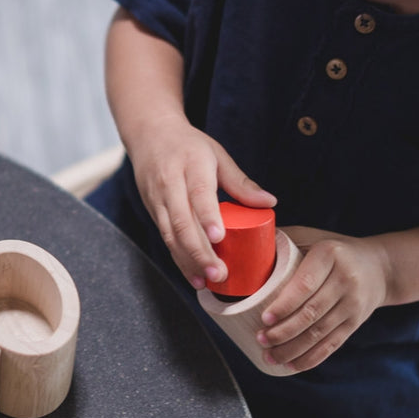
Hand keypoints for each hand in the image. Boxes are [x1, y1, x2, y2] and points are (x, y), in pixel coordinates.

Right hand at [130, 115, 275, 288]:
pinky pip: (165, 238)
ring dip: (188, 261)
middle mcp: (170, 184)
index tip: (220, 237)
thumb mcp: (217, 155)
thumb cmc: (189, 145)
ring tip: (206, 282)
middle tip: (219, 274)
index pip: (199, 194)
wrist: (149, 135)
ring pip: (170, 235)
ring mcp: (157, 199)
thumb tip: (270, 202)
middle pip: (182, 222)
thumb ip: (240, 182)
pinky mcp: (152, 211)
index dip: (208, 216)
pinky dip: (179, 259)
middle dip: (199, 251)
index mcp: (191, 165)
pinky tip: (194, 276)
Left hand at [258, 227, 391, 371]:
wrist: (379, 267)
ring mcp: (353, 304)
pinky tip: (291, 366)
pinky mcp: (355, 322)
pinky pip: (332, 344)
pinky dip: (311, 358)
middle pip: (312, 312)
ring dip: (293, 349)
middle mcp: (346, 280)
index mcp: (330, 255)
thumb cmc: (331, 248)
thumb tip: (241, 245)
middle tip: (261, 339)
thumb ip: (280, 240)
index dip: (285, 304)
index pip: (306, 284)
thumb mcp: (310, 236)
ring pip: (321, 333)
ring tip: (269, 356)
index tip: (265, 319)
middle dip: (284, 332)